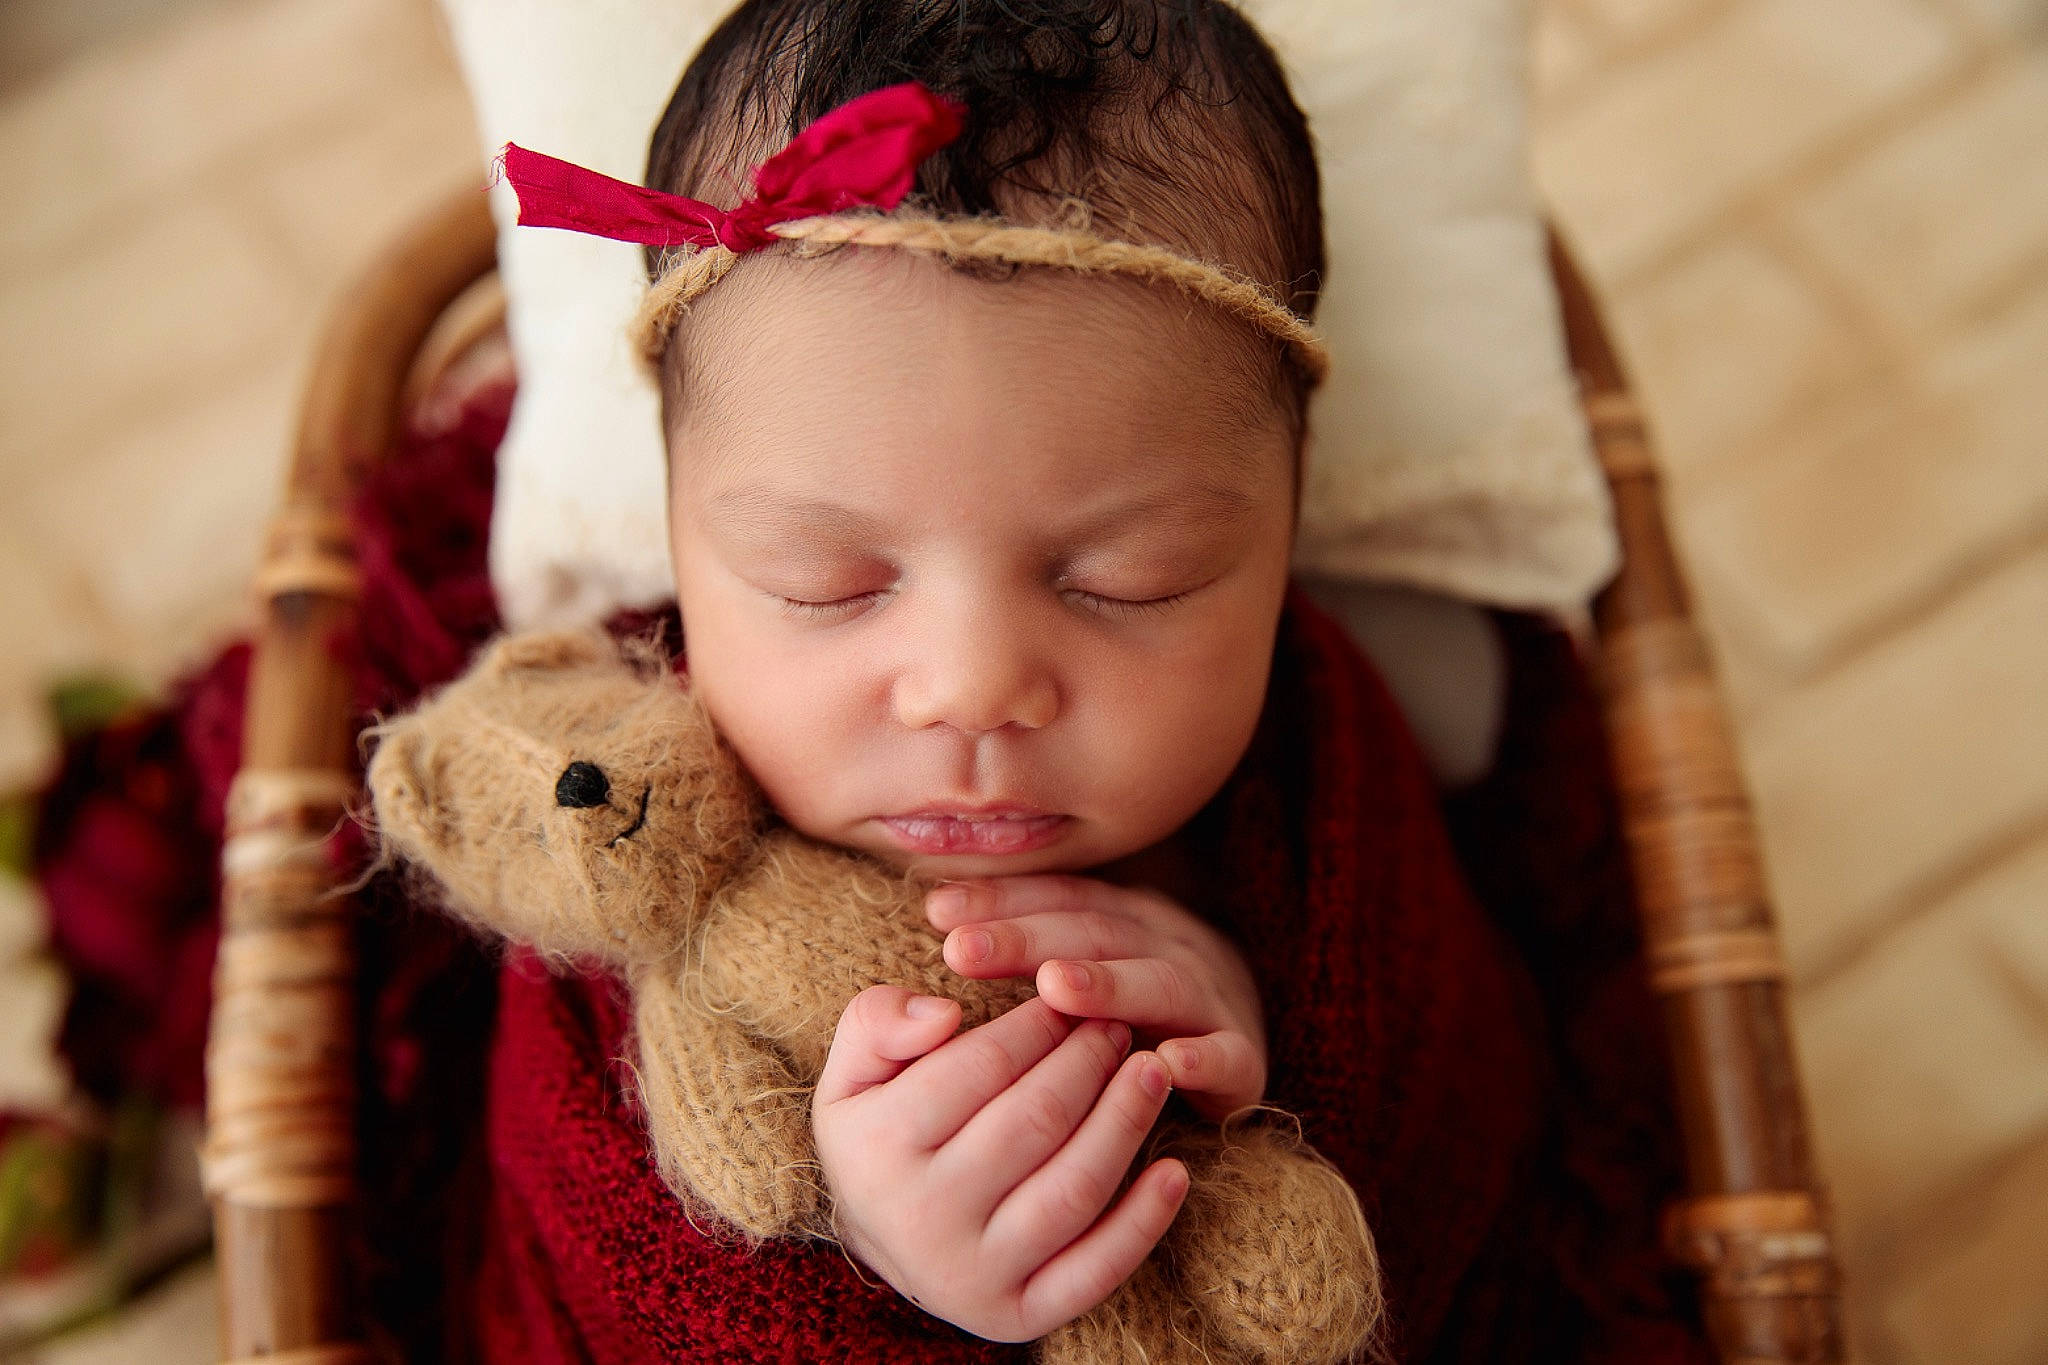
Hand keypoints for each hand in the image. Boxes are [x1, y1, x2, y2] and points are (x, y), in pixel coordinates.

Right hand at [813, 987, 1189, 1341]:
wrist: (876, 1236)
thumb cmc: (877, 1133)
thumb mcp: (851, 1070)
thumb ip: (877, 1022)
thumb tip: (945, 1015)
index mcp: (876, 1149)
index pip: (980, 1068)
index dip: (1036, 1025)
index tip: (1067, 997)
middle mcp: (922, 1220)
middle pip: (1035, 1122)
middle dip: (1087, 1062)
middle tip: (1116, 1027)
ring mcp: (972, 1276)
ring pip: (1074, 1189)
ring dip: (1126, 1122)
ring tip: (1153, 1071)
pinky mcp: (1018, 1316)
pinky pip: (1096, 1270)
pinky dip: (1145, 1222)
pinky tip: (1175, 1171)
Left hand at [928, 876, 1266, 1119]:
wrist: (1241, 1052)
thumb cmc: (1130, 1019)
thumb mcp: (1080, 971)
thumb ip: (1020, 943)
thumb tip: (934, 907)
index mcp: (1125, 919)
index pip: (1059, 898)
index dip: (1001, 901)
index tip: (936, 911)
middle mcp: (1169, 946)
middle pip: (1098, 932)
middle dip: (1028, 938)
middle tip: (963, 948)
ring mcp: (1211, 1001)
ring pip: (1162, 983)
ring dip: (1110, 983)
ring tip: (1055, 988)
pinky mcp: (1244, 1062)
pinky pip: (1227, 1057)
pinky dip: (1202, 1059)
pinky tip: (1167, 1063)